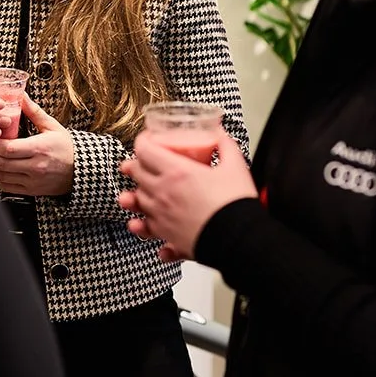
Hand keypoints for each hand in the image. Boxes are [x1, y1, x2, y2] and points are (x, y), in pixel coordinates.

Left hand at [0, 94, 74, 196]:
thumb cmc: (66, 147)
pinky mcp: (31, 190)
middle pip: (1, 162)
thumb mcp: (52, 126)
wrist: (81, 171)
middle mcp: (35, 167)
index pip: (8, 148)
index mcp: (40, 149)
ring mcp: (32, 181)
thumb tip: (21, 95)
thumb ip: (34, 111)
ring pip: (1, 175)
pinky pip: (7, 186)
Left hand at [118, 127, 255, 260]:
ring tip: (136, 192)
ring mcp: (161, 215)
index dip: (143, 140)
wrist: (240, 240)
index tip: (149, 139)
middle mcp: (163, 193)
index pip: (145, 150)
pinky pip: (146, 228)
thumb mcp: (235, 166)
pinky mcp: (166, 235)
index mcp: (177, 172)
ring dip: (135, 193)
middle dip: (137, 164)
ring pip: (137, 200)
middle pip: (137, 173)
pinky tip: (143, 225)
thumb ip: (225, 146)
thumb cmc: (235, 205)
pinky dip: (142, 226)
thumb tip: (220, 135)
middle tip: (143, 161)